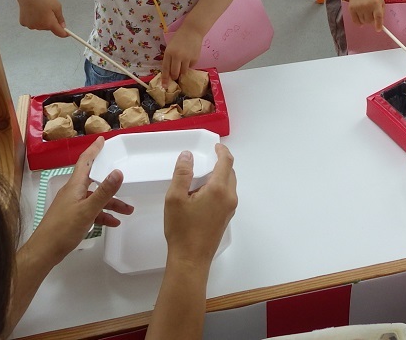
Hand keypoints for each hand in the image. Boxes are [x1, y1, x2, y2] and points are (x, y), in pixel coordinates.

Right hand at [16, 0, 66, 37]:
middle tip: (49, 10)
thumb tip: (63, 26)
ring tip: (40, 9)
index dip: (64, 33)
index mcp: (49, 23)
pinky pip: (32, 23)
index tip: (67, 33)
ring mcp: (30, 26)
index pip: (59, 33)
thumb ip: (60, 18)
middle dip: (51, 22)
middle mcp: (39, 27)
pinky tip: (32, 11)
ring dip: (42, 21)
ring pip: (40, 26)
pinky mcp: (23, 23)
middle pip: (49, 28)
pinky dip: (34, 19)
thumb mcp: (57, 6)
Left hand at [34, 137, 133, 264]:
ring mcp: (72, 205)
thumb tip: (118, 171)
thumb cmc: (63, 229)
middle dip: (111, 181)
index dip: (94, 149)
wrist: (44, 251)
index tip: (102, 140)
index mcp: (75, 186)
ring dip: (111, 203)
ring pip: (95, 198)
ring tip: (128, 210)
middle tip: (124, 174)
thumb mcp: (87, 210)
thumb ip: (104, 192)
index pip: (85, 161)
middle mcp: (73, 192)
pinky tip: (113, 223)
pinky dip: (102, 215)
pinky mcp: (72, 217)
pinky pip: (91, 211)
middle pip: (94, 180)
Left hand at [162, 23, 203, 82]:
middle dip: (175, 76)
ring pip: (183, 72)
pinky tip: (189, 56)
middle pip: (175, 73)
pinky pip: (190, 66)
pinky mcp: (195, 58)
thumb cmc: (179, 39)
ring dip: (182, 70)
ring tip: (183, 62)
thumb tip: (170, 72)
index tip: (164, 86)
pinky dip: (189, 64)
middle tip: (175, 76)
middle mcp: (177, 56)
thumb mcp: (170, 47)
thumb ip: (169, 58)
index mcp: (169, 53)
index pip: (165, 69)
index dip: (165, 78)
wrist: (192, 31)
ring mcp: (187, 58)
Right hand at [164, 144, 237, 268]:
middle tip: (204, 160)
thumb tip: (188, 156)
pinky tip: (201, 195)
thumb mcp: (175, 198)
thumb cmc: (182, 229)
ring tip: (199, 178)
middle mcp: (229, 198)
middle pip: (230, 173)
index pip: (226, 162)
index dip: (222, 150)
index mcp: (219, 189)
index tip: (215, 145)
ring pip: (229, 185)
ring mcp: (230, 209)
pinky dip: (218, 189)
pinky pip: (226, 196)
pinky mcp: (226, 218)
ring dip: (218, 177)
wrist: (190, 260)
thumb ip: (182, 174)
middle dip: (220, 163)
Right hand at [348, 0, 384, 30]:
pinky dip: (358, 22)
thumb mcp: (381, 2)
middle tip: (371, 15)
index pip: (378, 16)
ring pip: (363, 22)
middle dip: (371, 20)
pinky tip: (360, 16)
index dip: (378, 24)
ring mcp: (358, 7)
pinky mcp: (351, 9)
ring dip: (365, 20)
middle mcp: (366, 5)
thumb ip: (381, 13)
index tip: (378, 29)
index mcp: (376, 3)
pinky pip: (355, 21)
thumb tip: (379, 25)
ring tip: (365, 13)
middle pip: (369, 21)